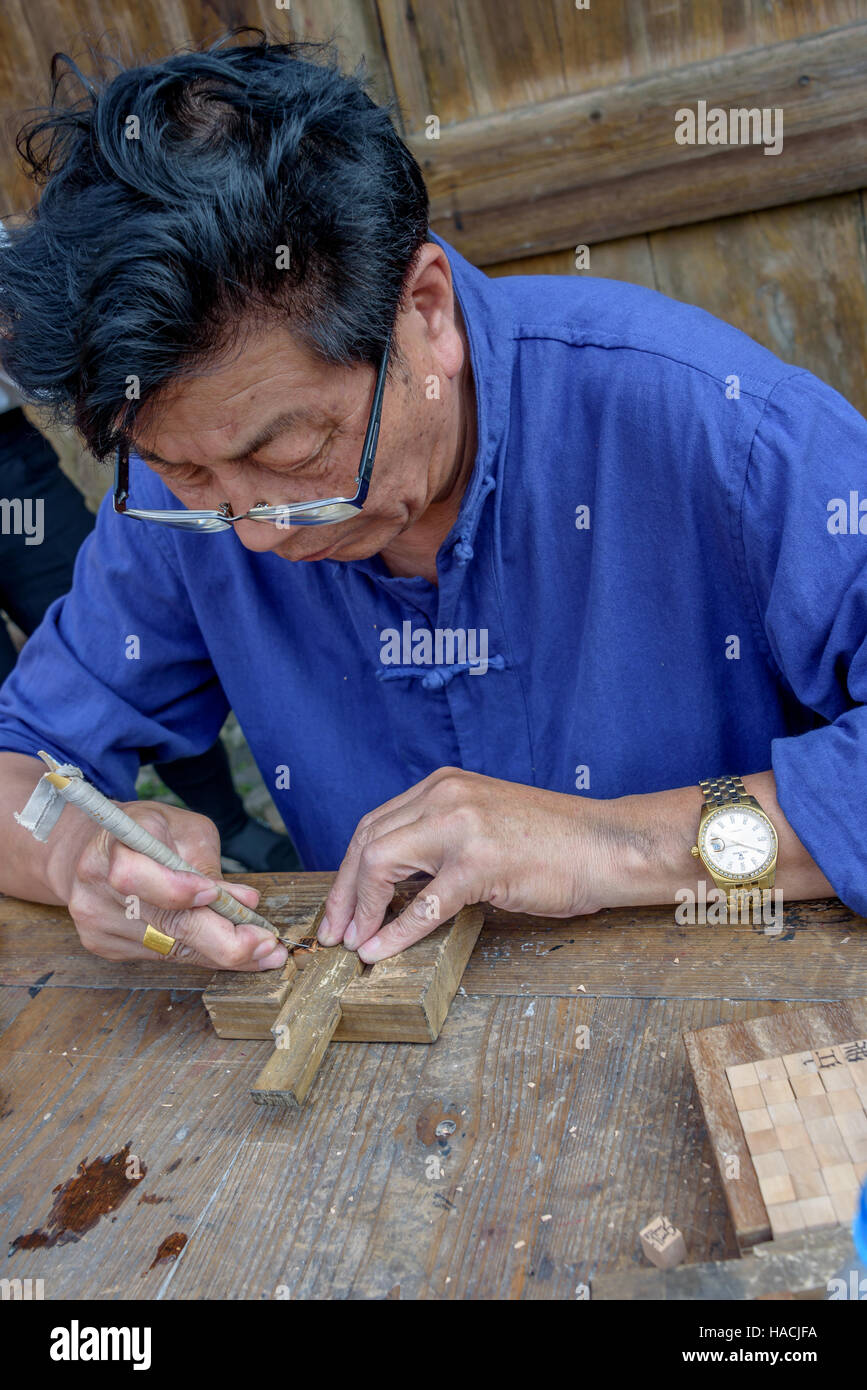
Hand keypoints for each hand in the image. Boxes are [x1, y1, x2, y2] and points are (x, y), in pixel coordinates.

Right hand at [62, 800, 286, 968]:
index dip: (176, 889)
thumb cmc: (147, 831)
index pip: (134, 875)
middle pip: (161, 924)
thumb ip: (209, 865)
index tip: (216, 895)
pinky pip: (160, 957)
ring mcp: (95, 921)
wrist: (91, 849)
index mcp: (111, 846)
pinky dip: (197, 954)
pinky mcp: (102, 944)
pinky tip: (224, 948)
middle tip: (266, 945)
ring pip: (168, 948)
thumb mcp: (182, 828)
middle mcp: (95, 888)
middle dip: (222, 940)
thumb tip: (245, 902)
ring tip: (261, 951)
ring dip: (219, 952)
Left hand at [317, 768, 613, 961]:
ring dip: (360, 909)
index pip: (375, 824)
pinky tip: (379, 951)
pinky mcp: (480, 863)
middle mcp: (445, 796)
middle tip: (332, 930)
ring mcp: (462, 826)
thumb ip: (439, 839)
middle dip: (344, 891)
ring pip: (382, 864)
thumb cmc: (555, 843)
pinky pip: (423, 905)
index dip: (350, 869)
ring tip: (350, 942)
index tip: (341, 905)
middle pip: (368, 841)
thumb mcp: (484, 823)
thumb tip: (394, 886)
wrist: (609, 846)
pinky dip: (395, 932)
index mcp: (444, 785)